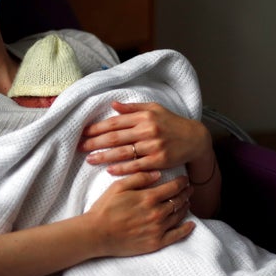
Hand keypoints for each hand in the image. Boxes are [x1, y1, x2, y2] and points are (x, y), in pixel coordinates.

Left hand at [80, 101, 210, 175]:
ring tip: (89, 159)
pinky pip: (136, 165)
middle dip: (95, 142)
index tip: (83, 132)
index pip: (115, 122)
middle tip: (80, 147)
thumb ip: (132, 108)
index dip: (97, 128)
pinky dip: (122, 168)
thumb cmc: (171, 122)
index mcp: (144, 116)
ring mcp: (153, 146)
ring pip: (123, 152)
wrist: (195, 138)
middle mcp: (147, 130)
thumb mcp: (154, 109)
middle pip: (115, 137)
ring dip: (104, 156)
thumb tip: (113, 105)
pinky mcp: (159, 160)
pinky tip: (109, 170)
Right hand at [86, 172, 194, 256]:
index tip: (184, 179)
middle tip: (189, 189)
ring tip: (187, 202)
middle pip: (178, 201)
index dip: (181, 182)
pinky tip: (191, 224)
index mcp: (148, 198)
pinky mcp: (155, 243)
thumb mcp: (118, 186)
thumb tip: (158, 173)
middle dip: (185, 193)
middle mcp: (156, 213)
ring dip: (185, 207)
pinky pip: (176, 236)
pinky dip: (186, 229)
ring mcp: (157, 229)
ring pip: (178, 216)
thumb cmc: (104, 208)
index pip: (173, 187)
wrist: (96, 233)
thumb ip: (139, 177)